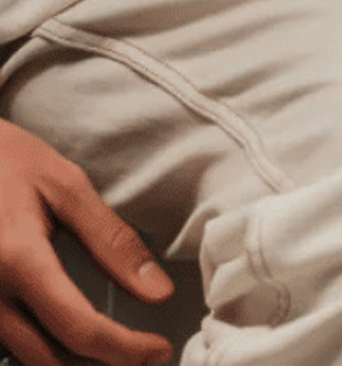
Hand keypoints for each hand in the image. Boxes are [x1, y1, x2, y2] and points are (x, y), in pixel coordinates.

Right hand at [0, 120, 173, 365]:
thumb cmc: (7, 163)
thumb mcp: (67, 188)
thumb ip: (112, 242)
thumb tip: (158, 291)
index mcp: (16, 260)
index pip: (79, 328)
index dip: (125, 349)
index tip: (159, 348)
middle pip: (50, 360)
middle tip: (145, 357)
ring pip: (25, 362)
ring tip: (118, 354)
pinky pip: (5, 347)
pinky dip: (43, 353)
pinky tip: (72, 344)